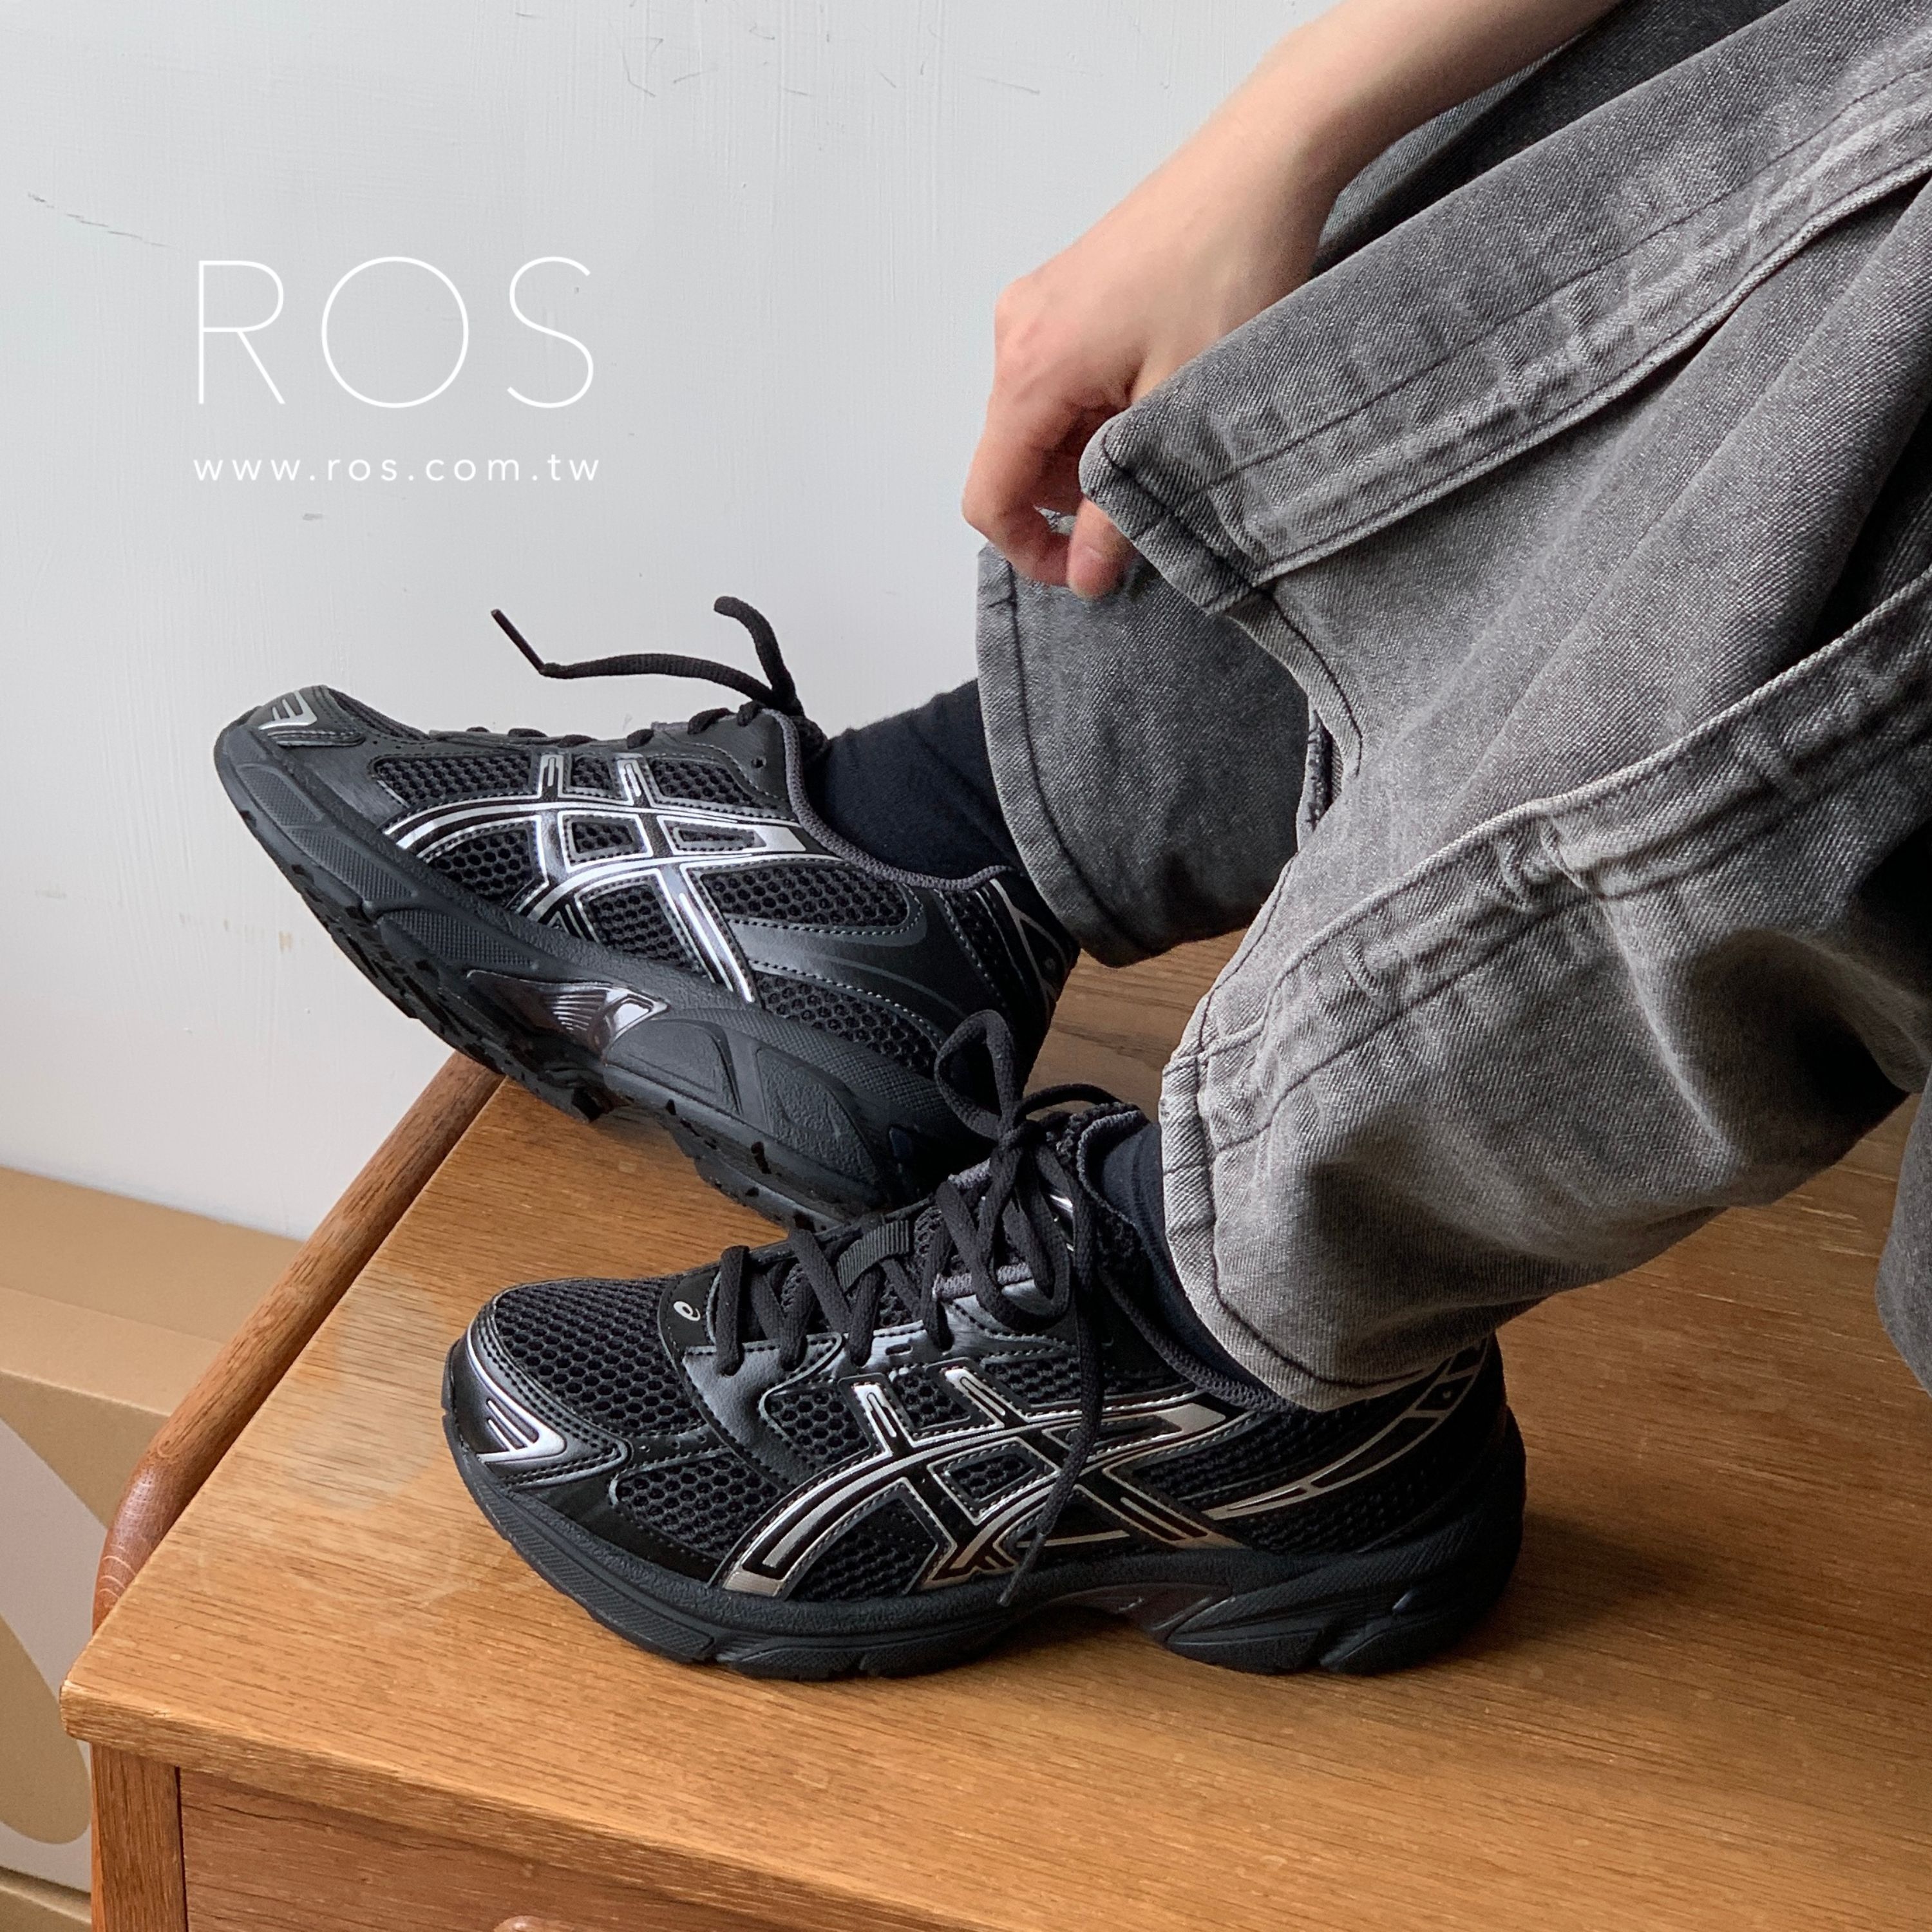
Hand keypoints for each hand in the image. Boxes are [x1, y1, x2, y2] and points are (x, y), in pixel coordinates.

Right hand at [960, 0, 1625, 600]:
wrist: (1261, 163)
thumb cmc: (1226, 273)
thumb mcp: (1176, 415)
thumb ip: (1121, 510)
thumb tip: (1086, 578)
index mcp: (1029, 370)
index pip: (988, 495)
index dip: (1029, 551)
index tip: (1087, 573)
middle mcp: (1015, 335)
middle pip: (1013, 459)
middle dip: (1072, 497)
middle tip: (1152, 495)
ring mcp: (1037, 307)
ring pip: (1040, 421)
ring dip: (1091, 451)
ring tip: (1168, 433)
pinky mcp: (1065, 291)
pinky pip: (1061, 378)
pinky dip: (1099, 407)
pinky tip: (1159, 391)